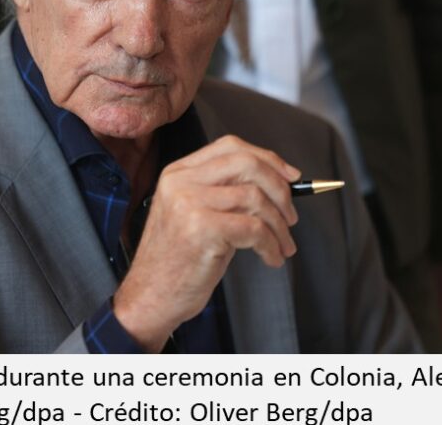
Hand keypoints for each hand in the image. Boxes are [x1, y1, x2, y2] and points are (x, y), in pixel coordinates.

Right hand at [113, 135, 300, 350]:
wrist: (150, 295)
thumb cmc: (176, 260)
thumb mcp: (195, 215)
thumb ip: (225, 193)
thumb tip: (277, 182)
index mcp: (178, 173)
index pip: (231, 147)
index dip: (267, 158)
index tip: (290, 177)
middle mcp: (181, 182)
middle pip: (247, 164)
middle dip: (280, 189)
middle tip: (291, 216)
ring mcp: (189, 203)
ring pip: (255, 198)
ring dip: (279, 225)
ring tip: (282, 245)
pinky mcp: (202, 228)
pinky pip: (254, 229)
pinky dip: (271, 245)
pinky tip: (271, 257)